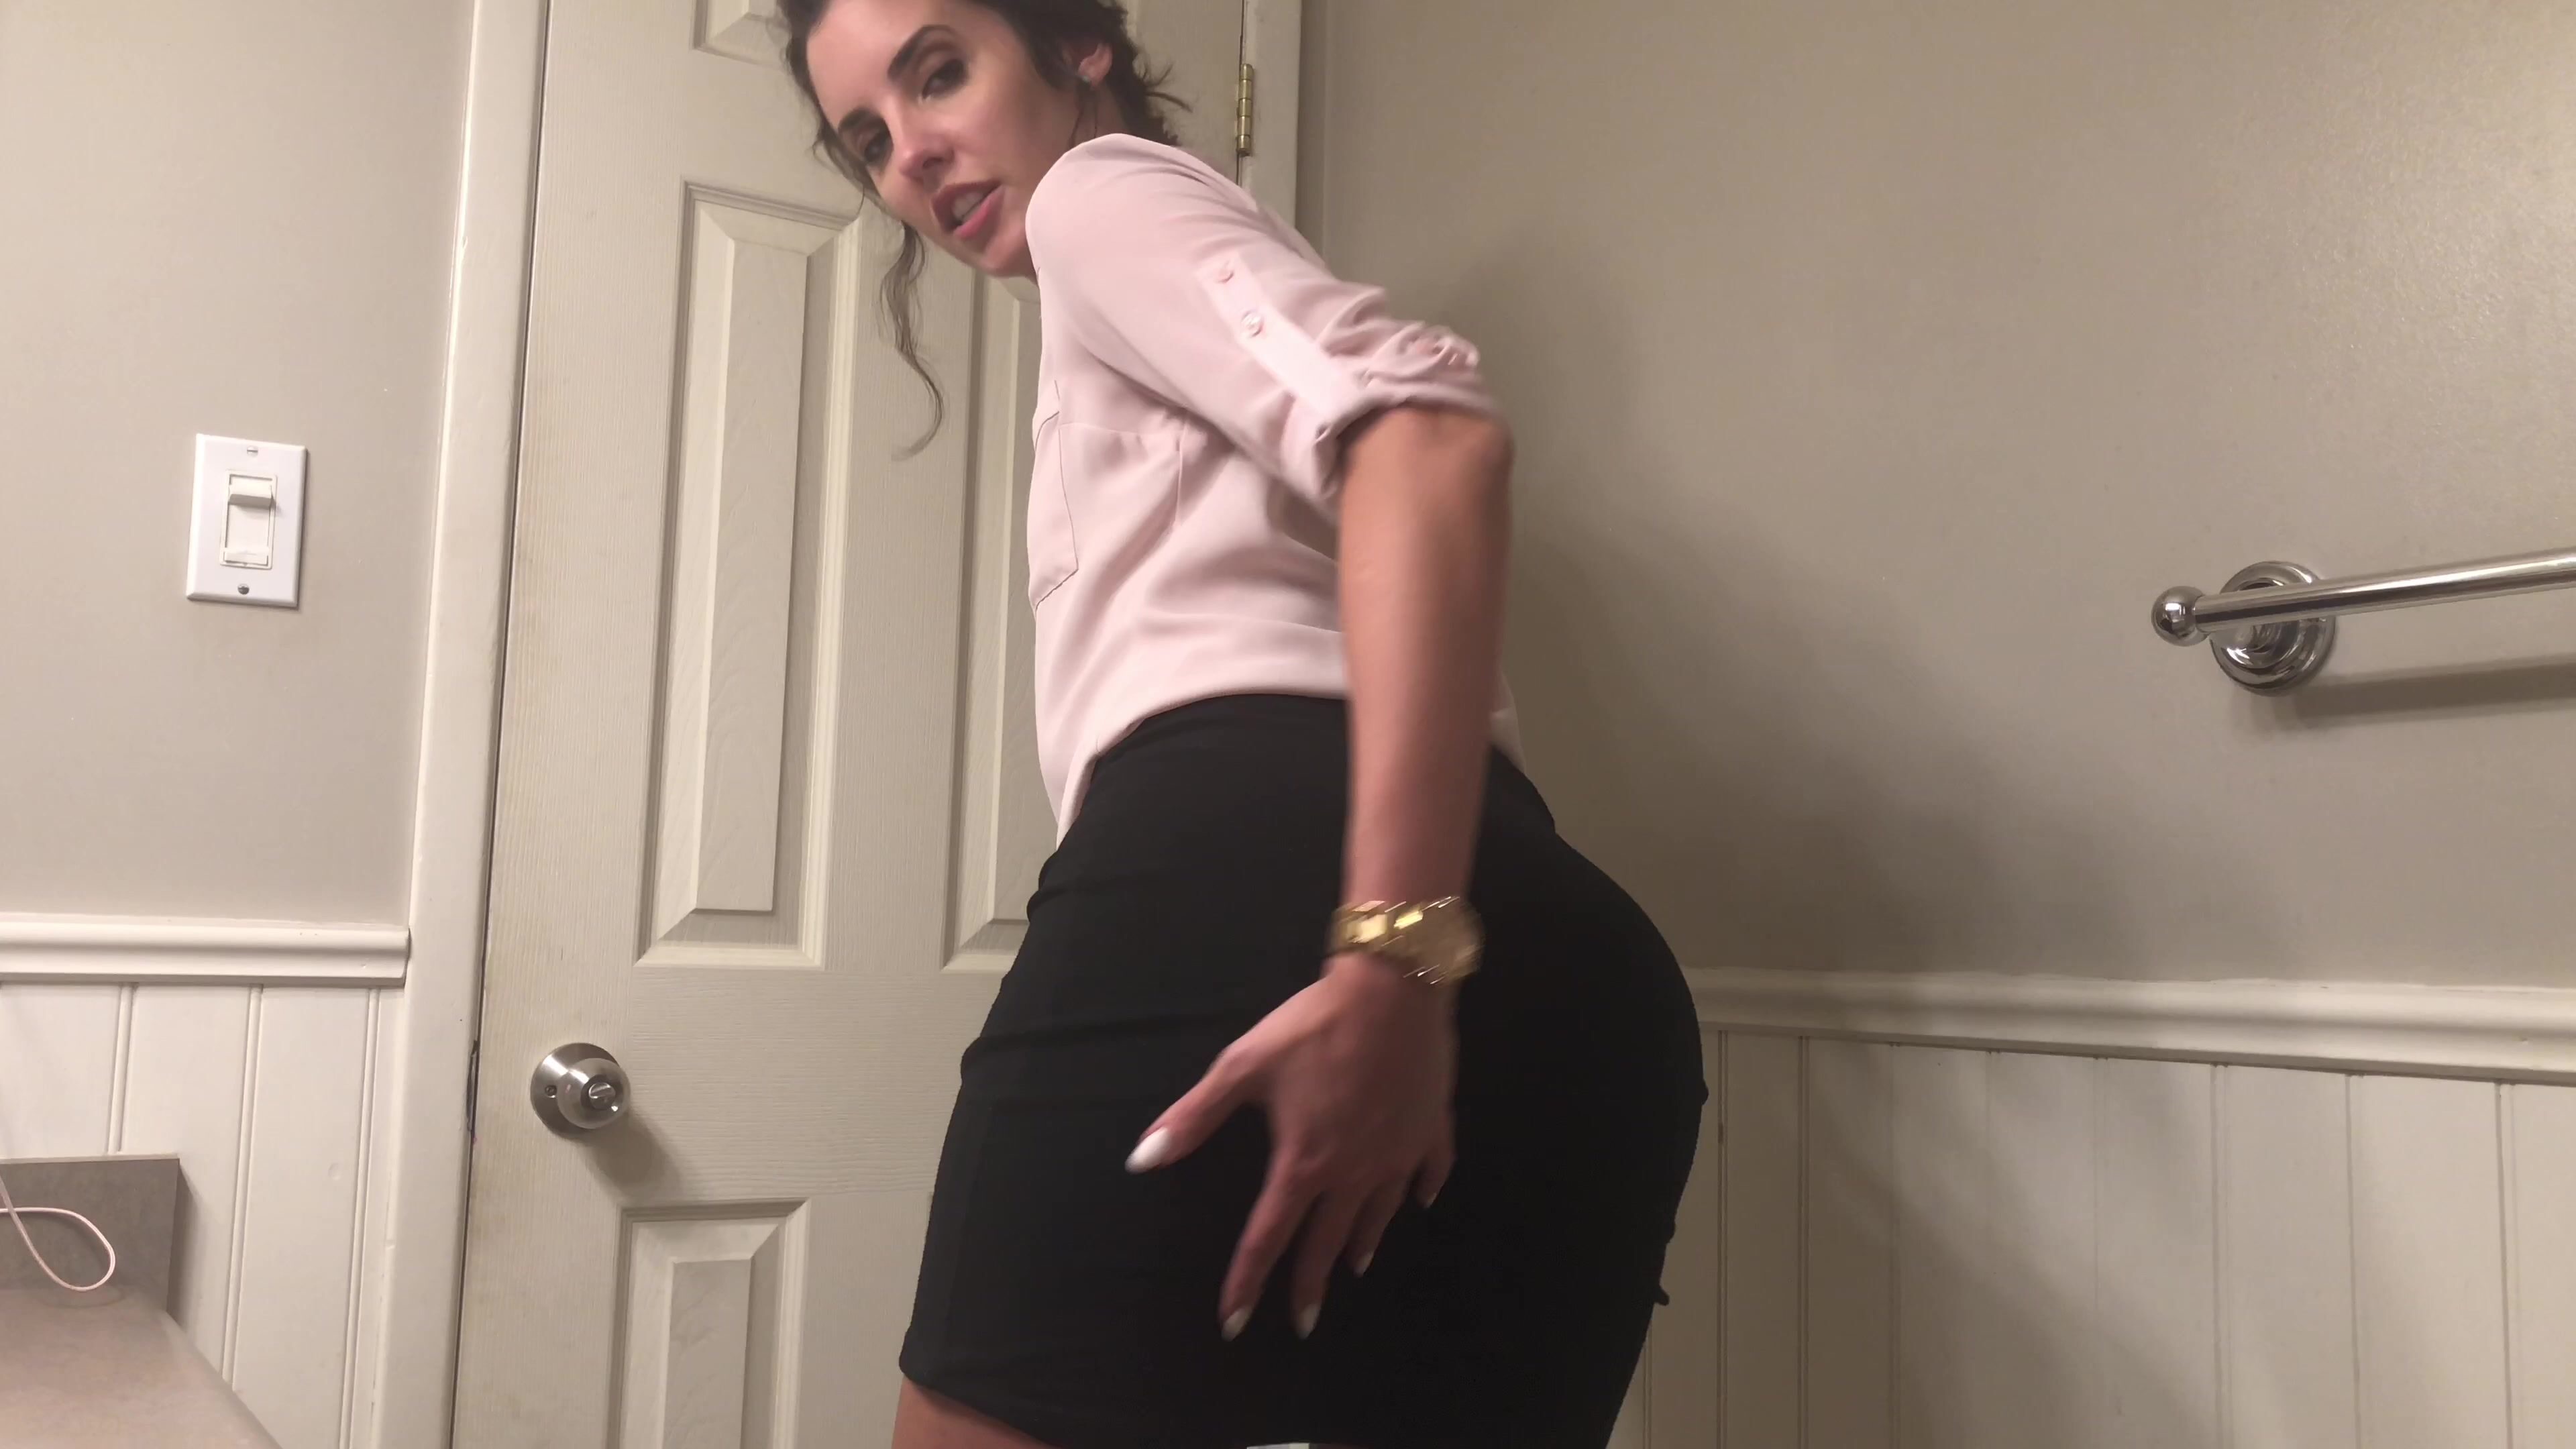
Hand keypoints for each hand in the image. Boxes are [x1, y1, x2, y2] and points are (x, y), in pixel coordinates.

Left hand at [1126, 952, 1457, 1339]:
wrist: (1393, 989)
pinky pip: (1429, 1171)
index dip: (1247, 1282)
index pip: (1269, 1237)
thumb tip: (1141, 1160)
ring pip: (1379, 1214)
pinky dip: (1423, 1190)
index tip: (1234, 1323)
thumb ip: (1193, 1117)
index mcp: (1305, 1162)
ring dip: (1362, 1243)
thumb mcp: (1243, 1066)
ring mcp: (1398, 1154)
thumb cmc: (1312, 1026)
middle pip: (1328, 1242)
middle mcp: (1354, 1172)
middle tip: (1303, 1321)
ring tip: (1354, 1266)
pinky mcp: (1431, 1129)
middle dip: (1311, 1285)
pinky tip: (1420, 1200)